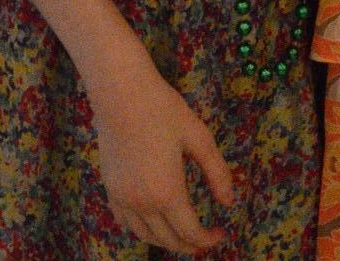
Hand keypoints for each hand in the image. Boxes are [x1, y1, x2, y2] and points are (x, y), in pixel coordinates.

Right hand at [92, 69, 234, 254]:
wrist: (122, 95)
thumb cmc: (164, 111)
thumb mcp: (199, 137)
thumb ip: (216, 172)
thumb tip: (230, 203)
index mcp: (168, 193)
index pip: (190, 233)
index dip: (208, 240)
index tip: (221, 234)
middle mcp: (143, 204)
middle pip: (168, 240)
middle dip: (190, 245)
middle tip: (205, 238)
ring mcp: (122, 199)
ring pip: (145, 236)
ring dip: (166, 241)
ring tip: (183, 234)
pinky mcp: (110, 190)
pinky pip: (126, 223)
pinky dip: (143, 230)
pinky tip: (153, 222)